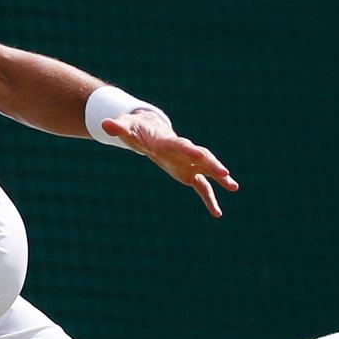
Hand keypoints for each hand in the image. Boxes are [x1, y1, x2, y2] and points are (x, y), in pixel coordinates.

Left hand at [101, 110, 238, 217]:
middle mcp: (183, 151)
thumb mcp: (126, 129)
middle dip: (212, 164)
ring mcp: (188, 162)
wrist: (148, 131)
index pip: (181, 145)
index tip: (200, 154)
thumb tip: (104, 124)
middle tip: (225, 173)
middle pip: (201, 157)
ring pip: (207, 170)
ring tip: (234, 187)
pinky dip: (210, 199)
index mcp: (168, 142)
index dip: (190, 150)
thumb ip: (118, 128)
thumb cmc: (136, 129)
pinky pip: (202, 187)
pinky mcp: (189, 173)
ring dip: (220, 179)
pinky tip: (217, 213)